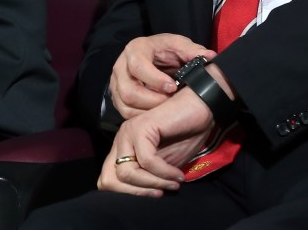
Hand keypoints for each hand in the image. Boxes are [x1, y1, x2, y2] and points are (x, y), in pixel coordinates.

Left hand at [98, 88, 215, 196]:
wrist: (200, 108)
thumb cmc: (185, 136)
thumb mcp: (163, 166)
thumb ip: (148, 177)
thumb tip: (137, 199)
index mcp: (123, 149)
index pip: (107, 180)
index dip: (125, 195)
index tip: (152, 196)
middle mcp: (121, 140)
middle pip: (109, 179)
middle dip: (136, 193)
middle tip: (161, 193)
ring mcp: (128, 132)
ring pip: (127, 172)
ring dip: (153, 183)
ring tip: (173, 183)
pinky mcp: (140, 127)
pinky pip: (147, 160)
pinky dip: (164, 172)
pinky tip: (177, 174)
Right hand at [109, 34, 214, 119]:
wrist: (155, 55)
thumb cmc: (167, 51)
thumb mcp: (180, 46)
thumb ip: (194, 51)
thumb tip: (210, 57)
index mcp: (135, 49)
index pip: (138, 66)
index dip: (155, 80)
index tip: (173, 87)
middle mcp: (120, 66)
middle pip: (128, 91)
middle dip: (152, 101)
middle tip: (171, 104)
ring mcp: (116, 84)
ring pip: (125, 105)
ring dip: (147, 112)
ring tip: (167, 111)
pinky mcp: (118, 97)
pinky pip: (125, 114)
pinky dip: (142, 118)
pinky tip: (158, 116)